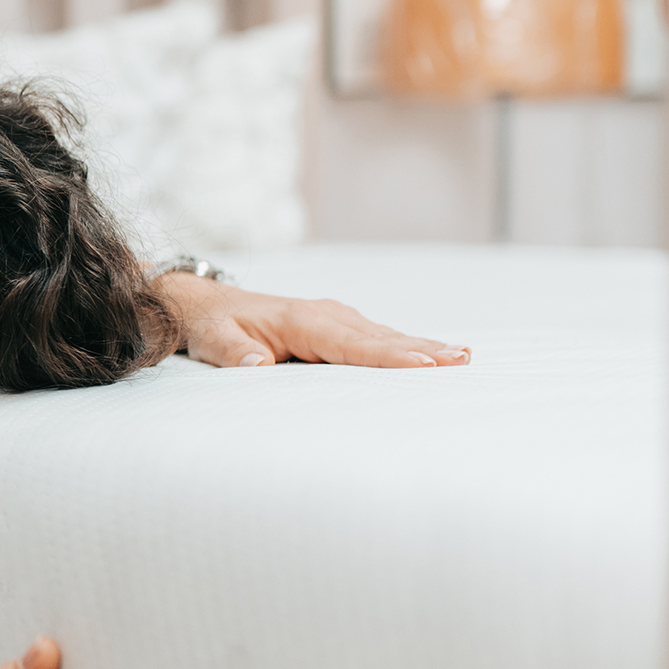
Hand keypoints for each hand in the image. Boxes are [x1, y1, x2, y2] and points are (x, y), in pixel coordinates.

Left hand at [159, 272, 469, 369]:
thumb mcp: (212, 339)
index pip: (351, 344)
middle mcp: (324, 314)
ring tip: (463, 357)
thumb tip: (257, 363)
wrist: (205, 304)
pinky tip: (436, 353)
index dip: (388, 356)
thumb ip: (233, 352)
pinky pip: (376, 337)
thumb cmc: (211, 326)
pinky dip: (407, 344)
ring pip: (383, 334)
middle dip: (422, 348)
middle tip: (462, 360)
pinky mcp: (336, 325)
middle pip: (379, 336)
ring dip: (423, 345)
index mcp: (300, 320)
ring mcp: (334, 317)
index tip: (424, 364)